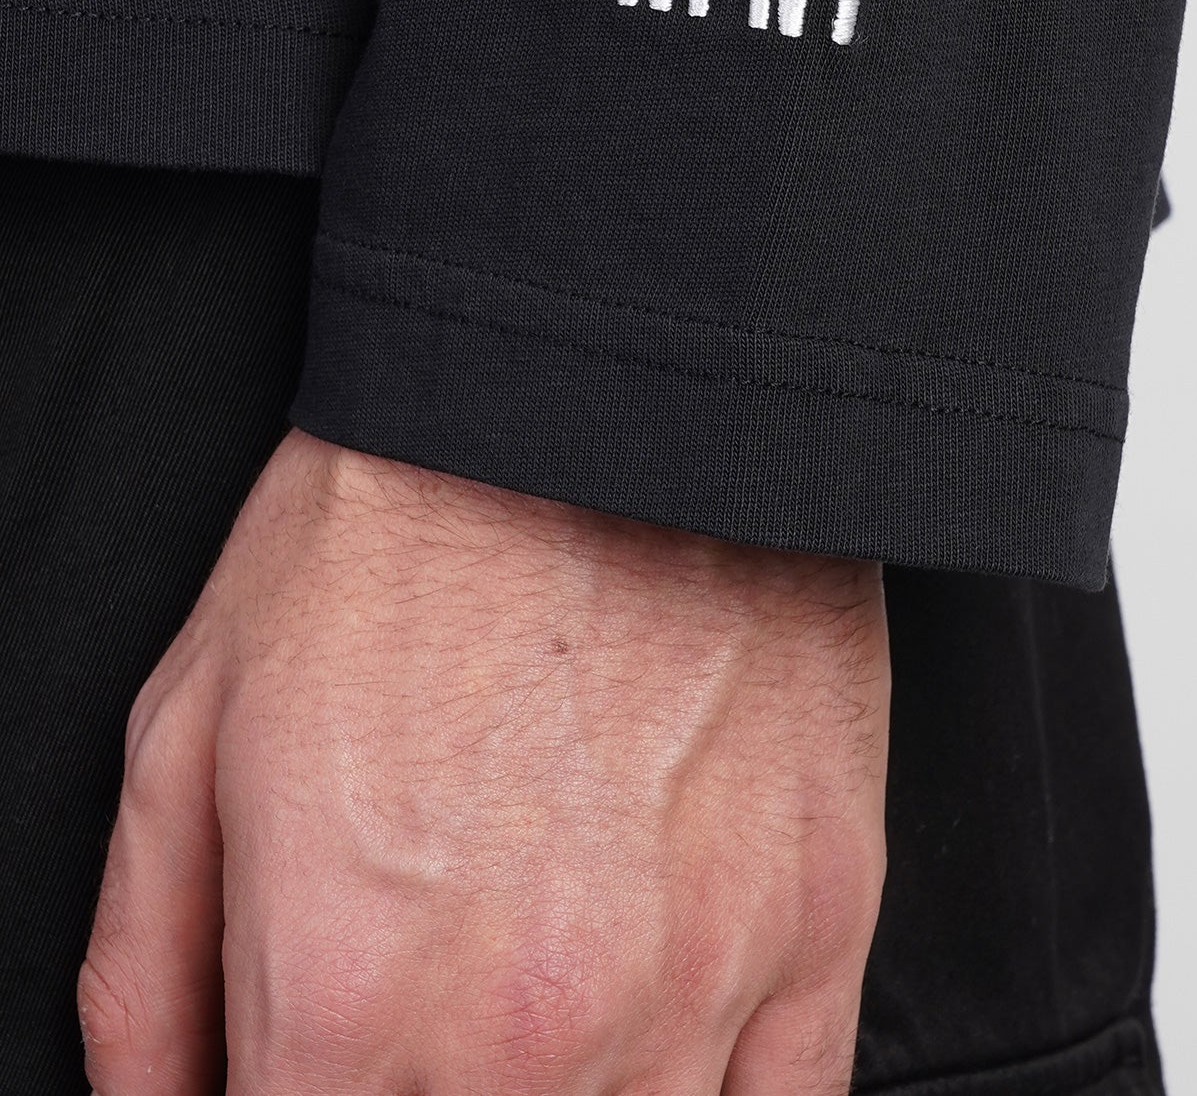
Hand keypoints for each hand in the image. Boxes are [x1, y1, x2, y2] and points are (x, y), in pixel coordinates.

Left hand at [79, 428, 889, 1092]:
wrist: (597, 393)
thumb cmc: (398, 532)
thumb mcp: (190, 727)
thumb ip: (149, 975)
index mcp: (349, 994)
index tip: (318, 1063)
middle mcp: (528, 1030)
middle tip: (415, 1025)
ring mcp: (694, 985)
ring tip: (524, 1009)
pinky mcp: (821, 919)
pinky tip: (656, 1042)